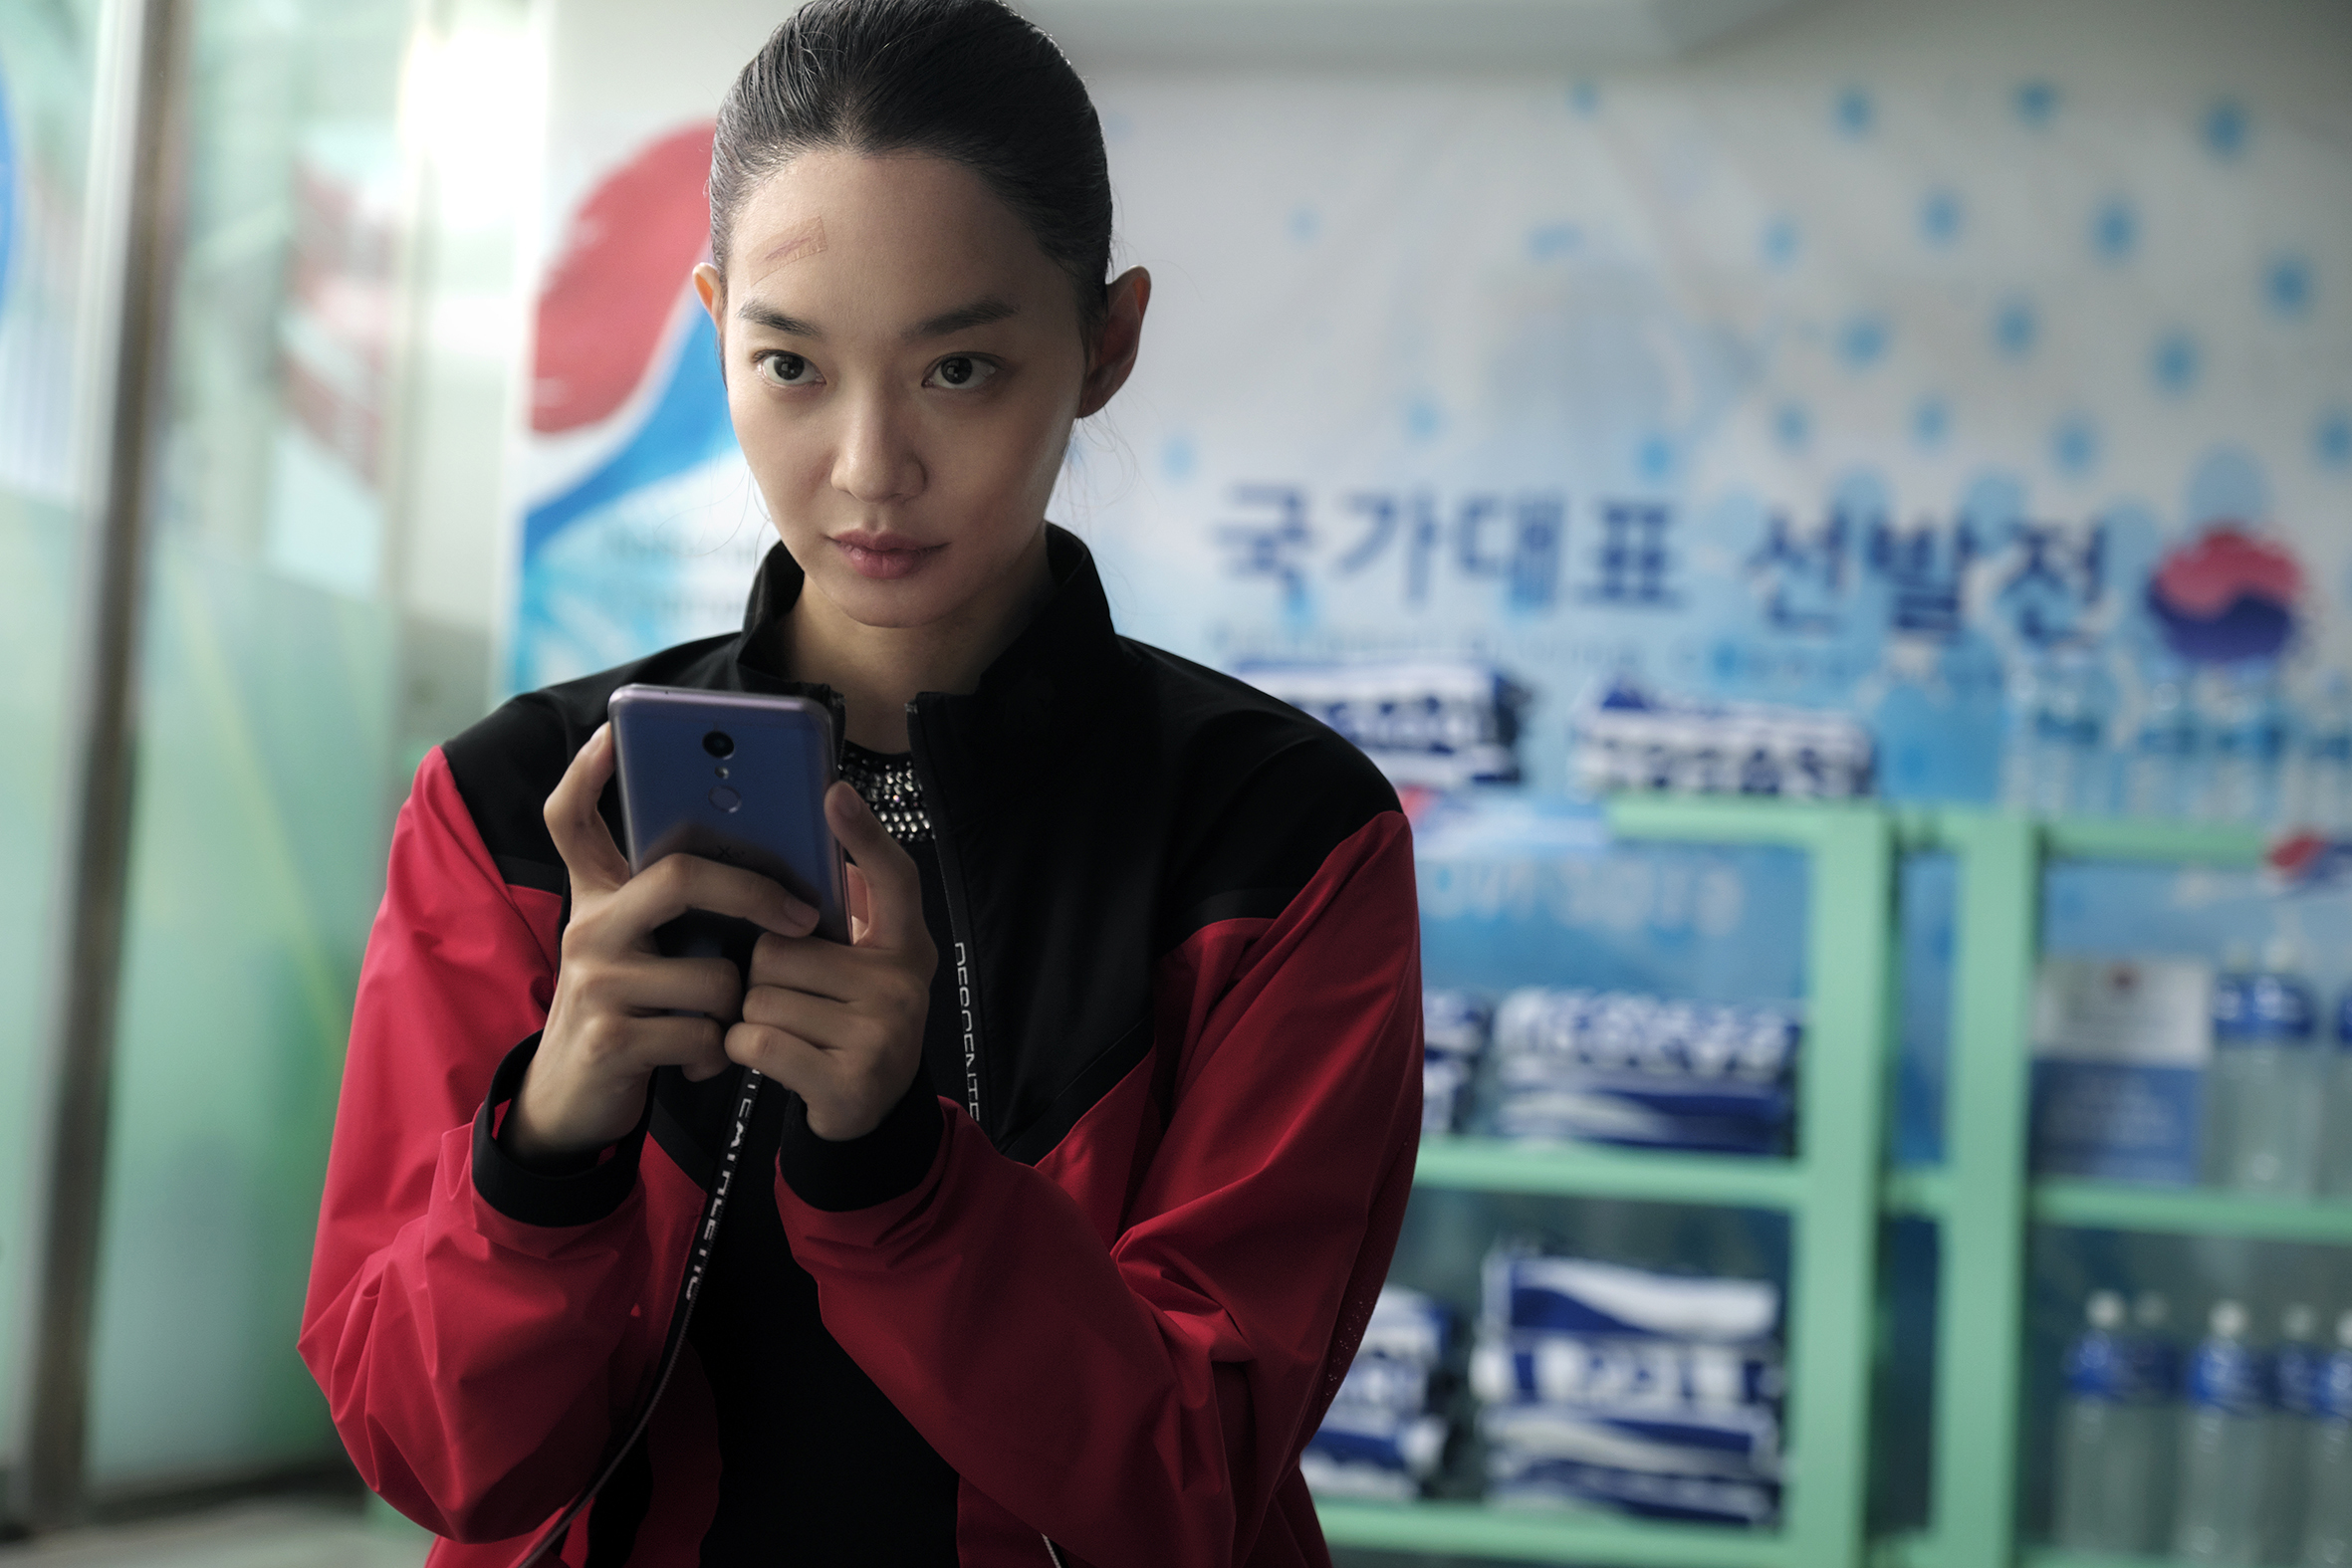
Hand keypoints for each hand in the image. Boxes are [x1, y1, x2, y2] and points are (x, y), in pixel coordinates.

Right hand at [506, 724, 820, 1164]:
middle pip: (678, 876)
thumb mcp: (645, 949)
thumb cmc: (632, 1009)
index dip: (586, 773)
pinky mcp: (610, 1038)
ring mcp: (594, 982)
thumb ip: (681, 908)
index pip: (571, 819)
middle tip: (801, 914)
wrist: (574, 1101)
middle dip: (754, 891)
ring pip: (713, 974)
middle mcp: (587, 928)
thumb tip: (767, 854)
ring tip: (718, 1022)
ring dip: (736, 1006)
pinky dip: (718, 1051)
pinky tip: (701, 1059)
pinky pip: (705, 1032)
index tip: (613, 733)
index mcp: (598, 898)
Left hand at [726, 782, 935, 1140]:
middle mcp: (903, 986)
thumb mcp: (861, 966)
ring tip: (787, 1032)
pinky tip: (772, 1058)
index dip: (864, 835)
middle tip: (792, 1000)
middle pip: (781, 949)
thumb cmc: (847, 1022)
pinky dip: (744, 1050)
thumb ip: (848, 913)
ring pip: (760, 997)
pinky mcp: (848, 1080)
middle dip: (765, 975)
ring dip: (753, 1016)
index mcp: (907, 947)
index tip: (834, 792)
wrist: (867, 1113)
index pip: (894, 880)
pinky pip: (755, 1040)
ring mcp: (881, 1035)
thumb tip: (821, 847)